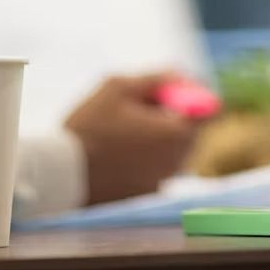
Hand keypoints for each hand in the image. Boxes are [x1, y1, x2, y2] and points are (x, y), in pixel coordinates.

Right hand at [64, 74, 200, 203]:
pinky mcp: (145, 194)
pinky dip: (146, 156)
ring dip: (159, 136)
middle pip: (190, 131)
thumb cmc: (89, 127)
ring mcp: (162, 181)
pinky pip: (156, 168)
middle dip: (173, 115)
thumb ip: (157, 78)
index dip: (192, 96)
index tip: (170, 92)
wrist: (60, 174)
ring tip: (123, 129)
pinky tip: (118, 151)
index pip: (208, 110)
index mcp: (175, 133)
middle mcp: (176, 161)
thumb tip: (181, 76)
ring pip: (173, 150)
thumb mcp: (119, 87)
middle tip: (140, 107)